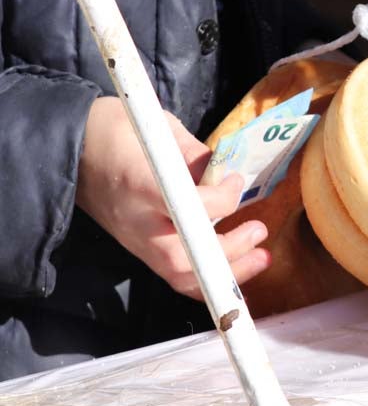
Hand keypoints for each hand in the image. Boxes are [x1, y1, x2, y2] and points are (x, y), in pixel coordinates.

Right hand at [76, 96, 270, 298]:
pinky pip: (173, 272)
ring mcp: (134, 239)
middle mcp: (136, 221)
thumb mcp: (160, 129)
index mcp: (140, 183)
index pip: (185, 207)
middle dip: (230, 252)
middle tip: (260, 231)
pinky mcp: (136, 247)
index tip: (236, 181)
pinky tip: (235, 267)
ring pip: (179, 275)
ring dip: (225, 272)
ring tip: (260, 255)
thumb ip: (195, 155)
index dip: (220, 200)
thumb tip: (224, 175)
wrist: (68, 147)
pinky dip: (207, 276)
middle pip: (183, 259)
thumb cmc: (115, 130)